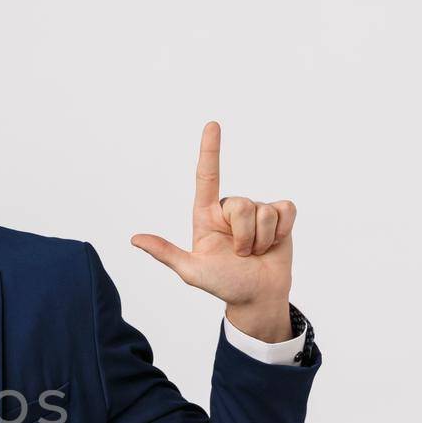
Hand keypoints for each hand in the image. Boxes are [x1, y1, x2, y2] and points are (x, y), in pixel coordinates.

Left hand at [130, 121, 295, 313]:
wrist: (257, 297)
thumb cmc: (224, 283)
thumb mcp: (191, 271)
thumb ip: (166, 252)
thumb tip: (135, 239)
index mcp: (207, 215)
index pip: (207, 176)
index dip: (210, 150)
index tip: (212, 125)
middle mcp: (231, 209)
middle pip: (242, 205)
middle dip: (244, 236)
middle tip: (240, 254)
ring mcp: (256, 211)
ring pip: (265, 211)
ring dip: (262, 239)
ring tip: (255, 252)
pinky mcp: (280, 216)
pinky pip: (286, 210)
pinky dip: (282, 231)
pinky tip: (274, 243)